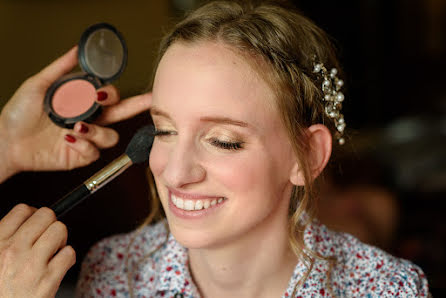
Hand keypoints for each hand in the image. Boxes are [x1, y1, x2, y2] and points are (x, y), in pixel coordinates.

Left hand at [0, 47, 151, 181]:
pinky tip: (68, 139)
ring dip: (97, 132)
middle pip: (122, 114)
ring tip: (77, 126)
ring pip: (111, 137)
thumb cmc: (19, 114)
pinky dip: (83, 145)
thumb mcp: (39, 85)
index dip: (113, 94)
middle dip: (138, 106)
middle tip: (147, 100)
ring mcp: (87, 139)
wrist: (7, 140)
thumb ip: (61, 68)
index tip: (105, 92)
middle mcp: (90, 120)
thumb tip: (76, 51)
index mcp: (82, 103)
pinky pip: (95, 153)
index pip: (109, 97)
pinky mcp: (81, 156)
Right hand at [0, 204, 74, 297]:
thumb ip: (7, 239)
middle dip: (50, 224)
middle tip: (47, 239)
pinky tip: (57, 267)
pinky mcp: (48, 280)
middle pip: (46, 215)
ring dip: (60, 240)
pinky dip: (67, 258)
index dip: (34, 215)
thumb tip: (29, 221)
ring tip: (52, 252)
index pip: (23, 210)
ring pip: (60, 229)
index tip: (37, 224)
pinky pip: (69, 253)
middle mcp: (13, 251)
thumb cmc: (1, 288)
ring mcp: (31, 265)